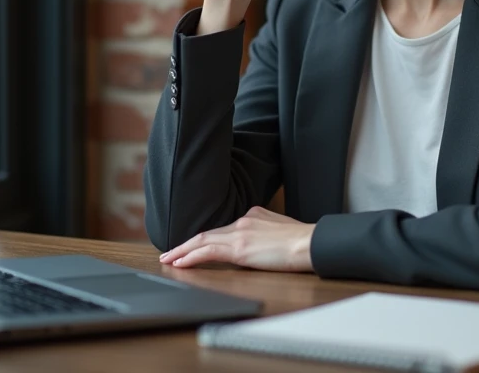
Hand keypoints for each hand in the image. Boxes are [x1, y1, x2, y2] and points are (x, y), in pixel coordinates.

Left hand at [158, 207, 315, 272]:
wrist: (310, 243)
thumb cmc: (303, 242)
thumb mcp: (281, 230)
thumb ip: (265, 233)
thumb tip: (260, 244)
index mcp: (253, 215)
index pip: (224, 229)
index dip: (206, 239)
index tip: (193, 245)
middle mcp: (244, 220)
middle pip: (208, 232)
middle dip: (186, 244)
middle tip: (169, 252)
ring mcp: (240, 233)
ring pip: (203, 240)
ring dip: (183, 251)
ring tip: (168, 259)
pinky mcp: (240, 247)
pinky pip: (208, 251)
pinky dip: (191, 256)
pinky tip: (180, 262)